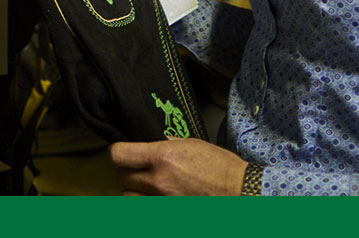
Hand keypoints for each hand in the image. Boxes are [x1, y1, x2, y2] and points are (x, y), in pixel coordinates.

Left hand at [109, 138, 248, 195]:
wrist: (241, 192)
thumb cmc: (223, 169)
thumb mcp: (194, 145)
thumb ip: (169, 144)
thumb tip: (157, 142)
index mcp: (163, 157)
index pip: (119, 154)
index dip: (116, 152)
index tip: (120, 153)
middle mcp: (159, 181)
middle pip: (121, 177)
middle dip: (126, 172)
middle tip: (137, 170)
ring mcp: (162, 201)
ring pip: (129, 197)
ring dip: (135, 191)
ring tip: (147, 187)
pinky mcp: (168, 215)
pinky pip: (145, 209)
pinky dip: (147, 203)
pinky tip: (157, 198)